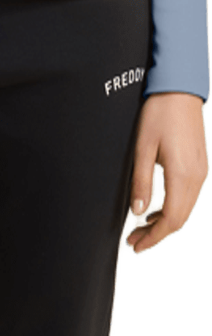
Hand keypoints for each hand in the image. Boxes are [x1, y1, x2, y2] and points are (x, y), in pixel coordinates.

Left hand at [126, 91, 209, 254]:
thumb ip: (141, 183)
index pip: (171, 220)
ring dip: (165, 223)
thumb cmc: (159, 114)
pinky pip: (189, 197)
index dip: (154, 238)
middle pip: (180, 220)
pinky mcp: (200, 166)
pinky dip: (173, 209)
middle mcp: (197, 177)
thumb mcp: (142, 149)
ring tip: (141, 227)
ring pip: (185, 210)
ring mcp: (201, 172)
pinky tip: (156, 209)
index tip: (136, 245)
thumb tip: (138, 212)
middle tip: (134, 240)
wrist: (179, 89)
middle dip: (157, 234)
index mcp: (182, 176)